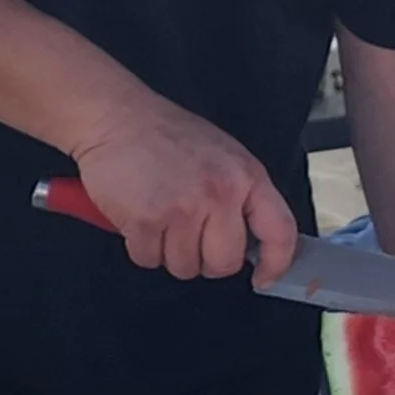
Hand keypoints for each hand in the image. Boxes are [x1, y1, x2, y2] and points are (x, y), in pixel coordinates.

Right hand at [68, 89, 299, 284]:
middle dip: (205, 259)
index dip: (276, 263)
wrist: (114, 116)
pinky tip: (139, 216)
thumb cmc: (165, 134)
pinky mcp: (146, 220)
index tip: (264, 277)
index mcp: (246, 176)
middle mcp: (220, 193)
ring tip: (160, 215)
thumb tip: (251, 242)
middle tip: (188, 233)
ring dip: (168, 251)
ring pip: (184, 267)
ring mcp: (183, 208)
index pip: (280, 232)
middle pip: (224, 263)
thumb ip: (241, 196)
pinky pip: (148, 259)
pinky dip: (141, 245)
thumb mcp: (222, 156)